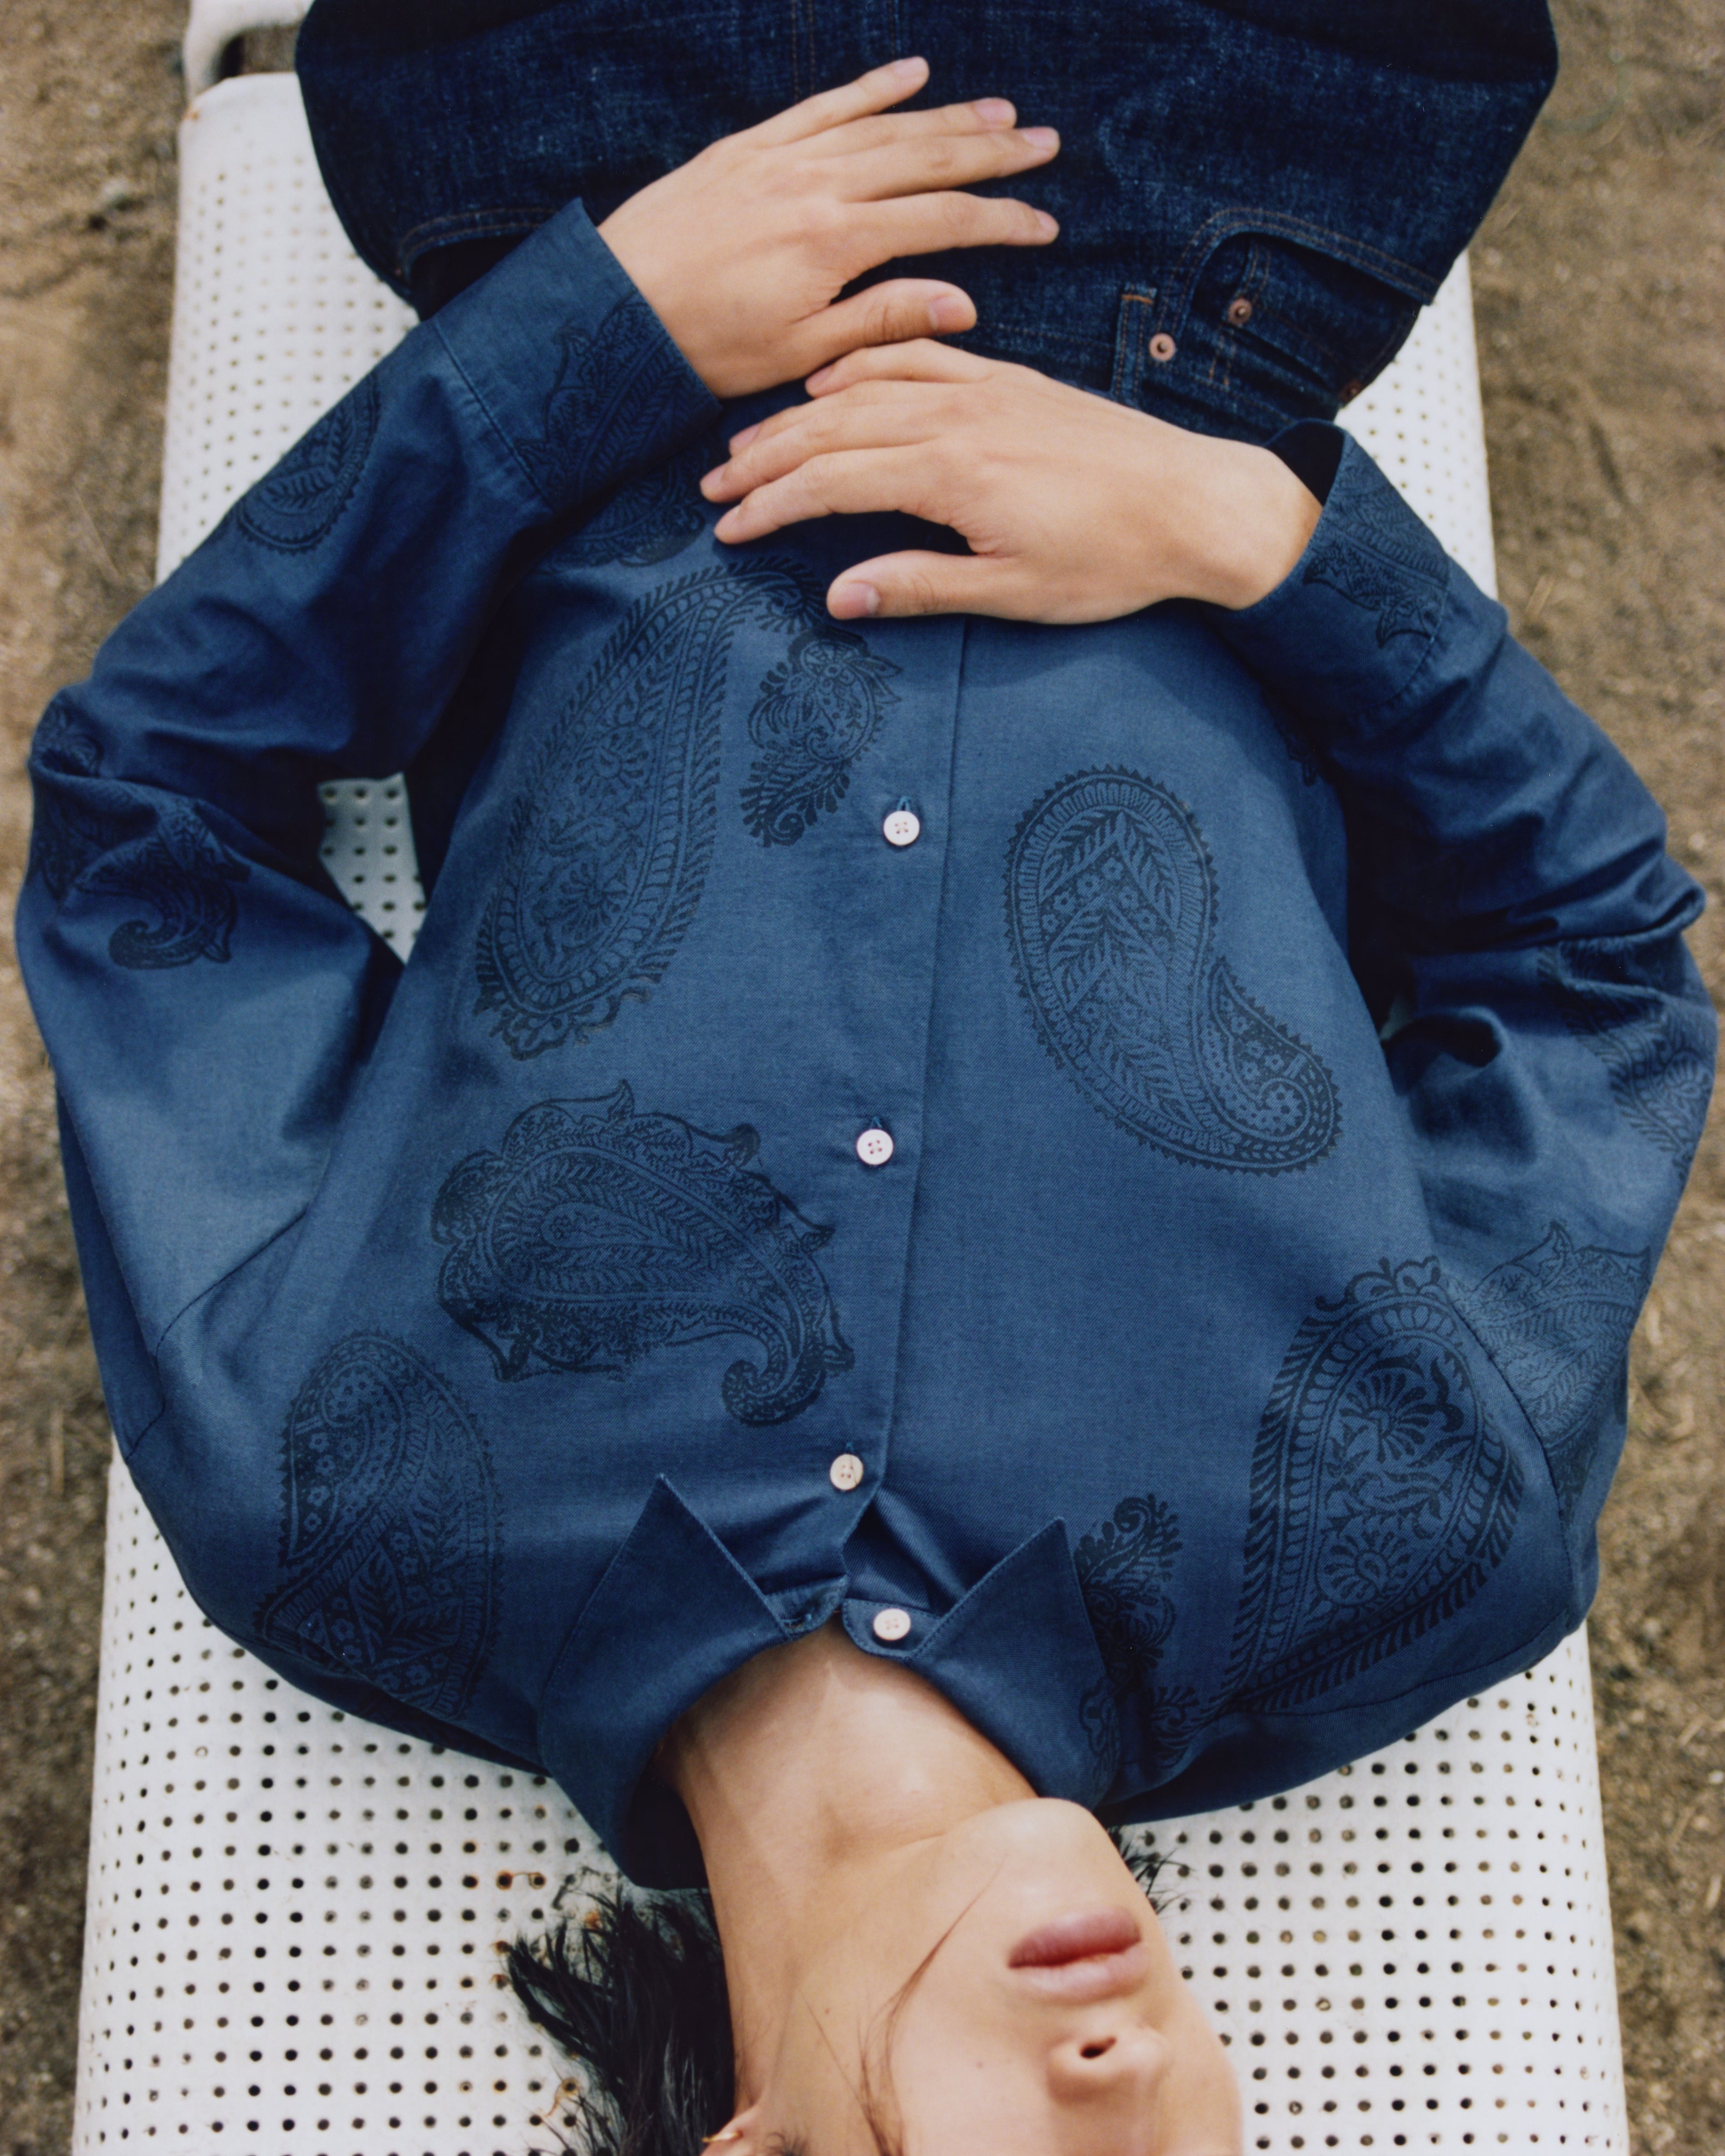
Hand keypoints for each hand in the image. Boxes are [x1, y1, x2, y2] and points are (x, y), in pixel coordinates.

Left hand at [596, 58, 1058, 399]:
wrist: (614, 309)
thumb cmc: (705, 347)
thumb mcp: (800, 352)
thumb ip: (881, 321)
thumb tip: (962, 301)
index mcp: (836, 242)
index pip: (944, 220)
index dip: (1002, 219)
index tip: (1046, 223)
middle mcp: (817, 184)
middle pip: (925, 155)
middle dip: (992, 150)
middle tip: (1044, 144)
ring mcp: (782, 157)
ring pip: (883, 124)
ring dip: (947, 114)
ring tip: (999, 111)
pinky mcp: (749, 146)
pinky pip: (823, 104)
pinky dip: (871, 87)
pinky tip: (911, 73)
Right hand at [700, 342, 1323, 619]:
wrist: (1194, 506)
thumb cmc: (1110, 561)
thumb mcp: (1013, 593)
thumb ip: (921, 587)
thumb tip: (838, 596)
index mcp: (952, 475)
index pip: (832, 483)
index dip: (772, 506)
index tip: (728, 531)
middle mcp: (958, 417)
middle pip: (832, 428)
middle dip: (765, 461)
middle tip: (712, 489)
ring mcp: (984, 390)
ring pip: (866, 388)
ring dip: (800, 415)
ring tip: (750, 442)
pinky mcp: (1009, 382)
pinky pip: (920, 355)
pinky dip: (866, 362)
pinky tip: (833, 380)